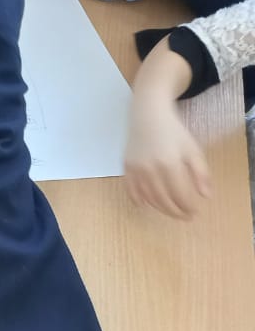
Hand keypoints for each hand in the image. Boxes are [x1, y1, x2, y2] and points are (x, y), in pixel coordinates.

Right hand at [124, 39, 212, 219]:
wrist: (147, 114)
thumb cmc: (173, 131)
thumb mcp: (193, 149)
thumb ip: (200, 173)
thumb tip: (205, 196)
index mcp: (169, 164)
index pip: (180, 195)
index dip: (188, 207)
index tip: (194, 212)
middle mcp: (150, 169)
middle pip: (163, 199)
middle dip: (175, 211)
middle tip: (184, 217)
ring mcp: (136, 168)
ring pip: (147, 197)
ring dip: (159, 208)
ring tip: (169, 211)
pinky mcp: (126, 166)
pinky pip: (130, 188)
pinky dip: (137, 199)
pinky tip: (144, 205)